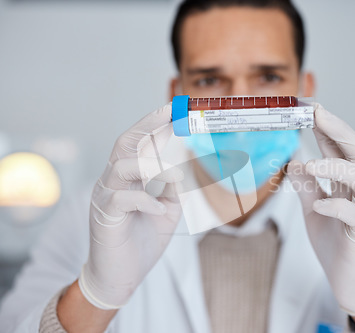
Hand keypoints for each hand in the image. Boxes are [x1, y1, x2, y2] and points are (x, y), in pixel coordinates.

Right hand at [78, 104, 182, 309]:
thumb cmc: (141, 242)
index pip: (139, 144)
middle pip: (125, 144)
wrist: (120, 278)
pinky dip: (144, 201)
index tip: (175, 109)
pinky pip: (122, 199)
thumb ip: (172, 190)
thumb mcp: (166, 211)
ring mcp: (105, 198)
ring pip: (120, 166)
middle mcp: (113, 182)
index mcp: (128, 179)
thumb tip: (183, 169)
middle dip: (148, 125)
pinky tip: (159, 210)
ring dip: (150, 166)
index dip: (155, 124)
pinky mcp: (103, 217)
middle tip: (171, 113)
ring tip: (172, 175)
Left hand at [287, 104, 354, 318]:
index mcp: (349, 184)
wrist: (354, 284)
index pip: (340, 148)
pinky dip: (336, 207)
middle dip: (339, 130)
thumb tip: (294, 161)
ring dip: (337, 167)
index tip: (308, 107)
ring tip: (312, 165)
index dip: (326, 127)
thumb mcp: (315, 210)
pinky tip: (319, 206)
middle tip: (317, 112)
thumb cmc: (337, 244)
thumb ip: (308, 187)